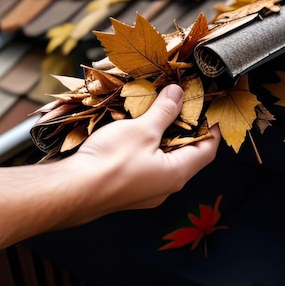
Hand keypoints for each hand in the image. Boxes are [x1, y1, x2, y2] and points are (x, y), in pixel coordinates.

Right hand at [69, 83, 220, 213]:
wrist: (71, 191)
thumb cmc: (111, 162)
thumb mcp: (143, 129)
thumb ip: (164, 111)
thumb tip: (179, 94)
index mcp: (177, 174)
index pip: (208, 150)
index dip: (212, 129)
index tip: (212, 110)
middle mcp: (165, 186)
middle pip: (187, 155)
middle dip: (187, 130)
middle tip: (185, 107)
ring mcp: (146, 191)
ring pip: (164, 160)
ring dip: (164, 137)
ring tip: (160, 114)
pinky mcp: (127, 189)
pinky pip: (146, 165)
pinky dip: (147, 147)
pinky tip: (136, 132)